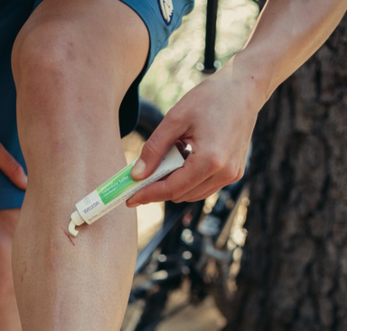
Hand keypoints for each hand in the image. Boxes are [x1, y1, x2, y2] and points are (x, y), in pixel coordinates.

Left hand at [127, 61, 262, 205]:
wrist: (245, 87)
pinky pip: (204, 186)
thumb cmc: (211, 97)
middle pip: (181, 194)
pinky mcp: (234, 173)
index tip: (130, 198)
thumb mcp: (176, 118)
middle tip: (144, 173)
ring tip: (172, 154)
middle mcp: (224, 173)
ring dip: (175, 182)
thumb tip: (137, 175)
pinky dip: (189, 178)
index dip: (148, 195)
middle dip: (160, 187)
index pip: (171, 189)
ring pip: (192, 194)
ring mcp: (231, 175)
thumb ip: (154, 149)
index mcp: (210, 160)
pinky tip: (185, 156)